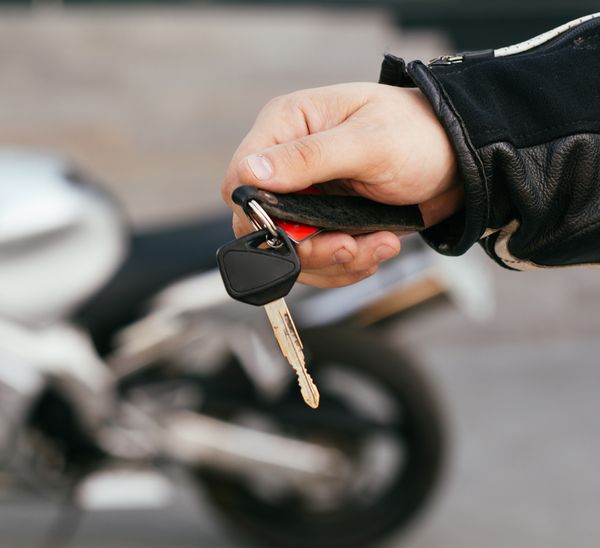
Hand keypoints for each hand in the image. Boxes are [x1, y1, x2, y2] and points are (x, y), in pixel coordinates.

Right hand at [221, 83, 462, 287]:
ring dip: (334, 259)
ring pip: (288, 250)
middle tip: (347, 246)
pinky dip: (345, 265)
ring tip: (378, 245)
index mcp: (287, 124)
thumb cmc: (421, 136)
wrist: (463, 163)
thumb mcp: (369, 143)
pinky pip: (314, 261)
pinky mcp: (322, 222)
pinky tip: (377, 247)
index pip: (241, 176)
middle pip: (260, 224)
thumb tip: (251, 173)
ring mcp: (303, 196)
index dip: (259, 211)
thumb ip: (309, 158)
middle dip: (306, 246)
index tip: (297, 229)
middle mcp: (287, 161)